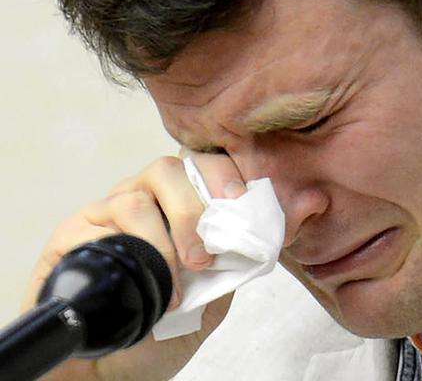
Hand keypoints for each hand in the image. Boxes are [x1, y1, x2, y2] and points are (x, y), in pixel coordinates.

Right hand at [22, 151, 246, 380]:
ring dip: (162, 242)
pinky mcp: (70, 235)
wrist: (109, 369)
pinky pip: (97, 229)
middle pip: (166, 171)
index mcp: (175, 204)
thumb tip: (247, 240)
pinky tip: (145, 287)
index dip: (220, 174)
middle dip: (191, 210)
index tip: (239, 201)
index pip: (198, 165)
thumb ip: (228, 268)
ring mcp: (104, 214)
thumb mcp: (209, 301)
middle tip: (202, 257)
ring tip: (177, 284)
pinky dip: (129, 256)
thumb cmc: (161, 330)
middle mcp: (139, 199)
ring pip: (134, 199)